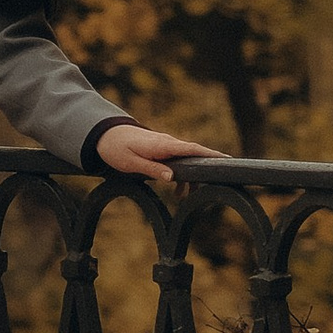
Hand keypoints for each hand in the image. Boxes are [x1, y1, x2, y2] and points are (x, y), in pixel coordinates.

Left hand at [95, 121, 217, 185]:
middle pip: (195, 155)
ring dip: (190, 178)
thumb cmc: (116, 149)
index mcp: (162, 146)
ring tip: (188, 197)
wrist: (105, 135)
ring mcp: (166, 146)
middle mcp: (168, 143)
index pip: (192, 149)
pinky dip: (181, 176)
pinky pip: (178, 162)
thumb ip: (152, 169)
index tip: (227, 160)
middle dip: (209, 167)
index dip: (210, 154)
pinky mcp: (163, 150)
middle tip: (224, 179)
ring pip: (187, 161)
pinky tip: (178, 193)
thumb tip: (172, 178)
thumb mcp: (131, 163)